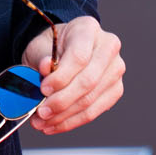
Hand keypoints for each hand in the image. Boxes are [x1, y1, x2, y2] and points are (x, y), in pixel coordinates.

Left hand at [23, 16, 123, 134]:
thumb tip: (46, 67)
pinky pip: (94, 111)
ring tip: (42, 123)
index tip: (42, 90)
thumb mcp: (40, 47)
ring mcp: (115, 69)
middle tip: (41, 112)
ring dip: (64, 116)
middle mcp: (108, 47)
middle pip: (88, 81)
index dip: (61, 77)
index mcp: (88, 29)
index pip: (79, 58)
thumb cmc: (51, 47)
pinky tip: (54, 125)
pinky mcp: (115, 90)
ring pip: (91, 100)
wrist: (61, 50)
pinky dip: (72, 121)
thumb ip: (42, 57)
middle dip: (61, 101)